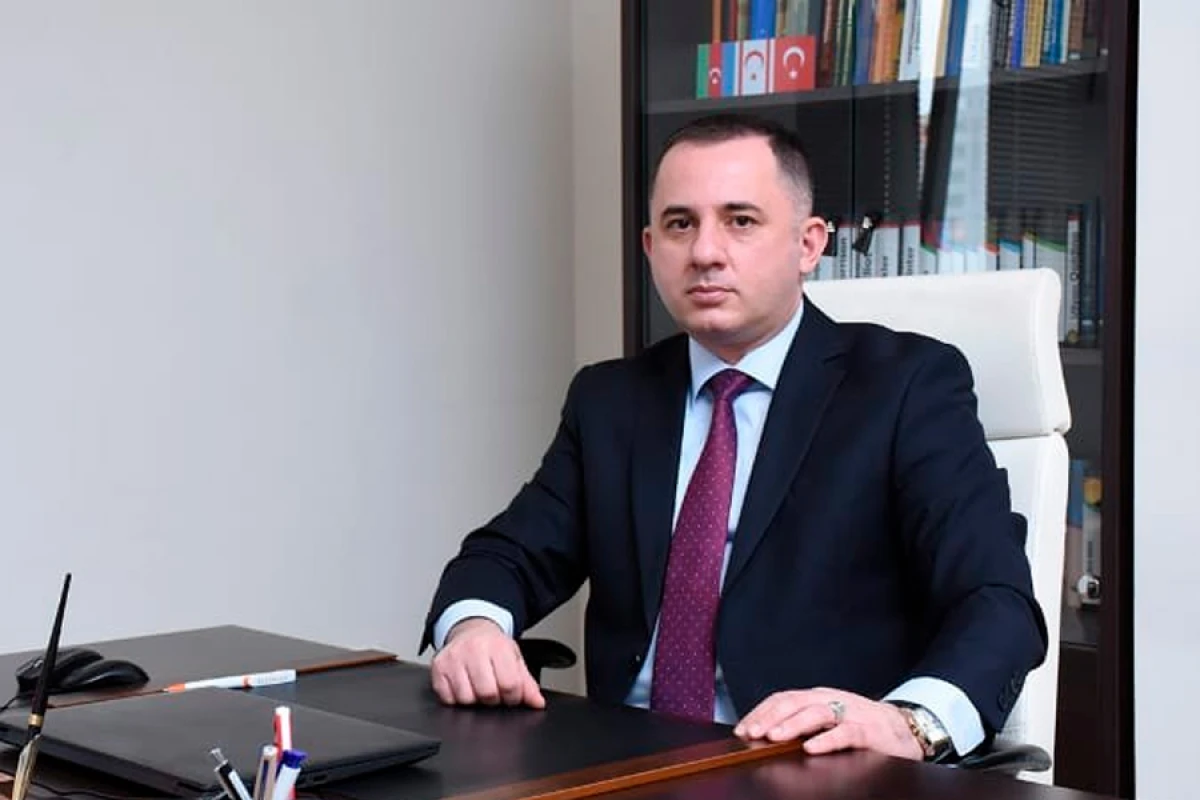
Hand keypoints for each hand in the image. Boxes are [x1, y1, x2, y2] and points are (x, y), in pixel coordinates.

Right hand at [429, 617, 545, 709]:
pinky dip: (456, 699)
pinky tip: (463, 686)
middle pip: (487, 693)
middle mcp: (474, 649)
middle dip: (494, 699)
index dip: (513, 696)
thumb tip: (537, 703)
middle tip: (494, 690)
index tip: (511, 694)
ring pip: (466, 698)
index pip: (510, 684)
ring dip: (474, 700)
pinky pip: (447, 698)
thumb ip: (527, 683)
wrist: (470, 629)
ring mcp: (454, 658)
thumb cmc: (493, 647)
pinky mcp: (438, 667)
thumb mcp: (514, 659)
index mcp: (498, 647)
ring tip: (478, 687)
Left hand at [733, 688, 922, 760]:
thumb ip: (802, 724)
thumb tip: (766, 735)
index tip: (742, 728)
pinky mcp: (869, 730)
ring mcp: (851, 713)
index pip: (783, 698)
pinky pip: (846, 733)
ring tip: (774, 737)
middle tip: (752, 732)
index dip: (761, 711)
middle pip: (795, 702)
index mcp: (818, 698)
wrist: (905, 728)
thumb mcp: (828, 720)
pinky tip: (812, 748)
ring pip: (817, 713)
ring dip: (793, 725)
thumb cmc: (861, 726)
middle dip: (770, 717)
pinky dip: (827, 739)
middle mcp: (831, 700)